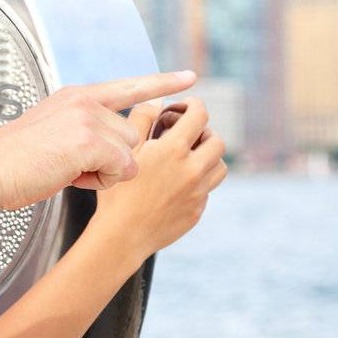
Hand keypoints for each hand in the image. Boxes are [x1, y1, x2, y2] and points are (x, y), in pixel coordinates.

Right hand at [0, 70, 198, 210]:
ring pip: (130, 153)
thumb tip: (114, 150)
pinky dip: (102, 181)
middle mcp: (85, 101)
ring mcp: (88, 118)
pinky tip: (73, 178)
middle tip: (73, 167)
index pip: (128, 86)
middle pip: (131, 134)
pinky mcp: (90, 141)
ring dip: (107, 172)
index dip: (161, 82)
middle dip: (112, 159)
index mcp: (76, 96)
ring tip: (69, 171)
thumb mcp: (50, 133)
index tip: (189, 77)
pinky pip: (123, 169)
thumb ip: (82, 129)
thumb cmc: (14, 163)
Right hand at [94, 98, 226, 257]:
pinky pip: (207, 189)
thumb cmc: (117, 193)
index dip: (193, 105)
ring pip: (219, 166)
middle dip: (204, 132)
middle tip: (187, 134)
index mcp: (173, 150)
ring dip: (207, 157)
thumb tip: (156, 100)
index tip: (186, 106)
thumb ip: (142, 119)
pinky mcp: (197, 211)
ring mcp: (198, 193)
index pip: (199, 115)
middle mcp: (192, 170)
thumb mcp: (125, 151)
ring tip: (187, 158)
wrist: (121, 236)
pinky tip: (176, 184)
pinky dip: (198, 181)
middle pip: (217, 141)